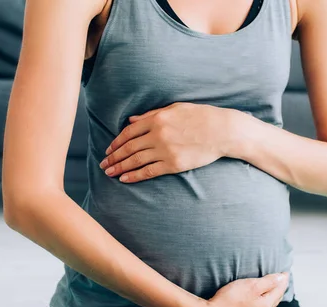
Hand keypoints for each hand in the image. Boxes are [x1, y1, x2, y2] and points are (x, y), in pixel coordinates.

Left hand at [99, 102, 235, 182]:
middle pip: (129, 148)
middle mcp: (158, 135)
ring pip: (135, 160)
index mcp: (157, 119)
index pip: (129, 132)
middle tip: (103, 164)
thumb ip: (151, 114)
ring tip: (108, 172)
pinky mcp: (174, 164)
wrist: (223, 131)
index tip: (109, 150)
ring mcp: (165, 150)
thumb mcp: (175, 109)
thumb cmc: (201, 117)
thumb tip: (131, 120)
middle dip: (114, 157)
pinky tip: (124, 179)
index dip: (116, 142)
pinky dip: (134, 176)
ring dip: (119, 167)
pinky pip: (149, 171)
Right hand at [165, 272, 289, 306]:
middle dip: (278, 289)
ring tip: (270, 291)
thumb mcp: (250, 286)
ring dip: (269, 299)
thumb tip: (282, 278)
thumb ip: (268, 282)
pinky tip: (254, 304)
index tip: (285, 272)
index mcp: (266, 306)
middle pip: (274, 300)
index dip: (282, 280)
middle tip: (280, 280)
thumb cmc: (229, 300)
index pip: (279, 290)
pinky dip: (259, 306)